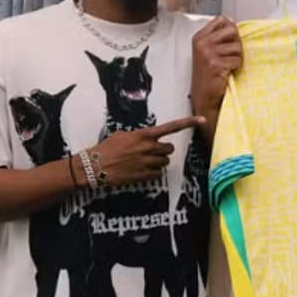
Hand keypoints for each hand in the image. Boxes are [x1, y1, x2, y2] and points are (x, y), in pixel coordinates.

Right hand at [90, 116, 205, 185]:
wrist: (95, 166)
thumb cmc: (106, 148)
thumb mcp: (122, 135)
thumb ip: (139, 136)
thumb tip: (148, 138)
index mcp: (143, 135)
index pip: (171, 127)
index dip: (188, 123)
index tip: (202, 120)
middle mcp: (148, 147)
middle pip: (170, 149)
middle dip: (164, 151)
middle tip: (153, 153)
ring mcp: (146, 162)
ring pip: (165, 163)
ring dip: (159, 162)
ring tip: (145, 162)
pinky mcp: (143, 175)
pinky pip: (158, 174)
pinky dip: (153, 173)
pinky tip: (141, 171)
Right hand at [190, 16, 242, 120]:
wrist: (203, 93)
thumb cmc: (207, 72)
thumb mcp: (206, 49)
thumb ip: (217, 35)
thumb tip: (232, 22)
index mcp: (199, 37)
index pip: (221, 20)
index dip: (230, 28)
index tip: (229, 39)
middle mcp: (202, 43)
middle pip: (232, 30)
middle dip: (236, 41)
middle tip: (232, 53)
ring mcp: (208, 53)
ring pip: (237, 47)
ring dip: (236, 57)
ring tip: (228, 64)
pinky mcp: (216, 64)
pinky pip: (237, 60)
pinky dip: (236, 67)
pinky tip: (227, 71)